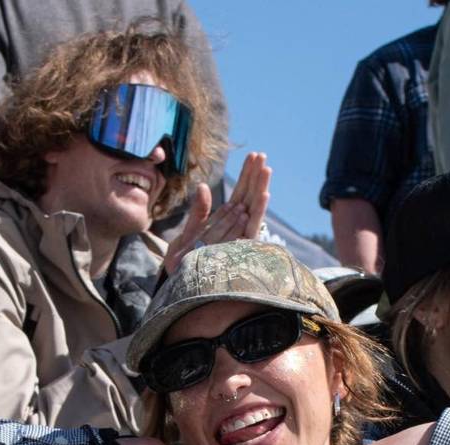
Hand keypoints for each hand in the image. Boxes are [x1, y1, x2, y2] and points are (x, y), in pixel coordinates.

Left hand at [161, 152, 271, 275]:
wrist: (183, 283)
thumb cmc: (187, 260)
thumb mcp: (190, 232)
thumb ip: (199, 211)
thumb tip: (203, 186)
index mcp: (225, 220)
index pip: (239, 192)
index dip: (246, 174)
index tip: (253, 156)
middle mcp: (237, 226)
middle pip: (248, 196)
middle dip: (255, 176)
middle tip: (262, 155)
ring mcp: (241, 236)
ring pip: (253, 207)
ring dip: (260, 187)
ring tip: (266, 168)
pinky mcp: (243, 247)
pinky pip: (252, 226)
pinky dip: (258, 210)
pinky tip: (263, 194)